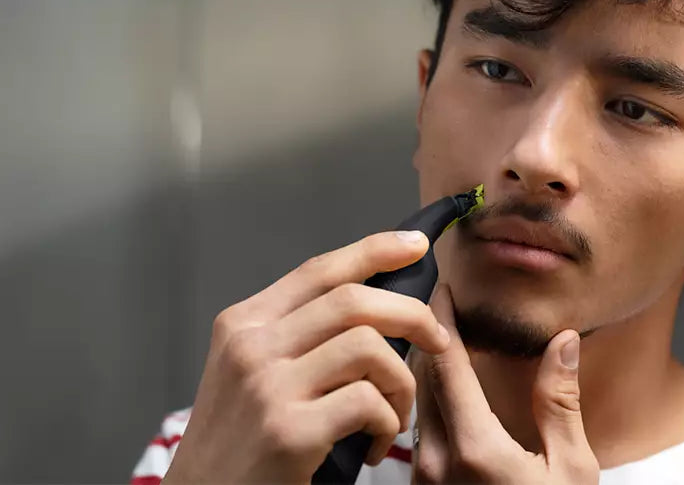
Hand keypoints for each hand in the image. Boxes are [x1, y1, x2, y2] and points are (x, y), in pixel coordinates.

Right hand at [162, 231, 450, 483]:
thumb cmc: (238, 440)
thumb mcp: (249, 372)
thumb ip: (296, 335)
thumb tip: (374, 307)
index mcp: (243, 324)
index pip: (319, 271)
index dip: (374, 250)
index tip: (417, 246)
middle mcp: (251, 346)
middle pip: (353, 300)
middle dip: (412, 315)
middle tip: (438, 340)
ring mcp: (267, 387)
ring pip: (368, 348)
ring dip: (402, 383)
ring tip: (396, 414)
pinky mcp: (288, 431)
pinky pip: (367, 403)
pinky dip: (388, 423)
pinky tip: (377, 445)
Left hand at [410, 284, 599, 484]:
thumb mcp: (571, 468)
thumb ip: (561, 404)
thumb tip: (564, 341)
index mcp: (476, 448)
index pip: (446, 366)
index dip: (442, 321)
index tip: (445, 290)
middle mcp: (436, 461)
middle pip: (422, 378)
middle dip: (432, 337)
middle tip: (446, 306)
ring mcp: (424, 479)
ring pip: (416, 403)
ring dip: (428, 367)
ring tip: (445, 339)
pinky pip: (416, 430)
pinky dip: (429, 398)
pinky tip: (448, 387)